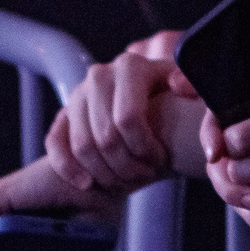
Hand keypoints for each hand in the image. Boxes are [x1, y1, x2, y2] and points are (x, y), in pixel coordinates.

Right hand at [47, 42, 201, 192]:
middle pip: (106, 136)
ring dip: (103, 173)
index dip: (144, 148)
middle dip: (126, 166)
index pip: (129, 118)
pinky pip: (55, 146)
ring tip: (126, 182)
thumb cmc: (173, 101)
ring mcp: (77, 95)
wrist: (150, 105)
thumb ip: (194, 88)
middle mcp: (100, 75)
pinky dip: (68, 169)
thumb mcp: (190, 91)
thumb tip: (178, 85)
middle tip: (145, 177)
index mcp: (131, 66)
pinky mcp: (62, 115)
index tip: (160, 160)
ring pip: (82, 145)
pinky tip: (87, 184)